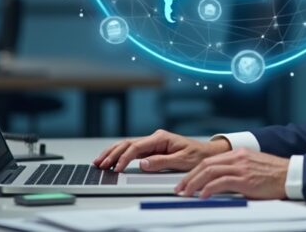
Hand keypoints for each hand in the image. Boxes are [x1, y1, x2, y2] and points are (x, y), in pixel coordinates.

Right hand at [92, 129, 230, 171]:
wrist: (206, 154)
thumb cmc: (197, 156)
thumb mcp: (182, 161)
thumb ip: (162, 162)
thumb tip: (143, 163)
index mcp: (161, 138)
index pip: (137, 147)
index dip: (124, 157)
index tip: (116, 168)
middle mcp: (155, 138)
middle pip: (127, 144)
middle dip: (112, 153)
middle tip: (100, 164)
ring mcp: (152, 143)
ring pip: (127, 146)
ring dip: (112, 153)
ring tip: (99, 161)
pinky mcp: (152, 149)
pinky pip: (132, 151)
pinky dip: (120, 155)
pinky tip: (111, 160)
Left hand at [175, 148, 288, 199]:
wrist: (291, 175)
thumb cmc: (275, 174)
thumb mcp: (253, 166)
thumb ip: (238, 170)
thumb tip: (222, 181)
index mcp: (239, 154)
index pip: (210, 160)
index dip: (195, 171)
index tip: (186, 181)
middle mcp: (238, 158)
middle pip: (206, 164)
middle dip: (189, 177)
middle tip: (180, 188)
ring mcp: (241, 167)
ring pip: (210, 172)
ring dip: (194, 183)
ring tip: (186, 193)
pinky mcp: (245, 179)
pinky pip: (221, 182)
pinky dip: (209, 189)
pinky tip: (203, 195)